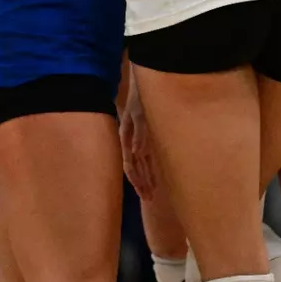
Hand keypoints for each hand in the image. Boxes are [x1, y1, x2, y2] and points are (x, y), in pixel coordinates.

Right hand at [120, 81, 158, 199]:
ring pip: (140, 164)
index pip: (129, 165)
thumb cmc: (140, 96)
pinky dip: (149, 168)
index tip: (144, 193)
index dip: (136, 180)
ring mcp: (136, 138)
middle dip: (141, 183)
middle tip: (150, 199)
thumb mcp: (138, 112)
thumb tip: (137, 152)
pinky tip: (155, 175)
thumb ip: (139, 132)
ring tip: (152, 193)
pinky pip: (145, 156)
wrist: (144, 82)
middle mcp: (129, 141)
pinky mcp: (143, 135)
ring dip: (146, 178)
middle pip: (134, 168)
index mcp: (125, 137)